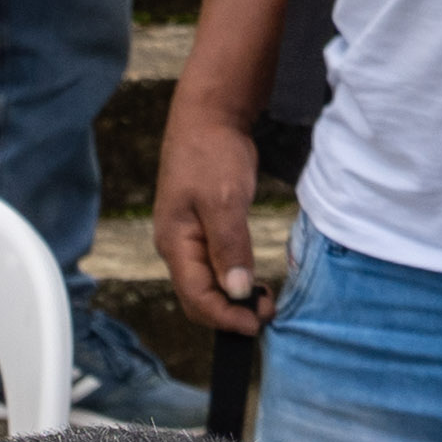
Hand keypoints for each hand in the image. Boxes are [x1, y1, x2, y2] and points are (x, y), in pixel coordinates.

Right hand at [156, 95, 270, 336]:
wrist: (208, 117)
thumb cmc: (211, 153)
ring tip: (264, 301)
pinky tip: (252, 281)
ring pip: (206, 284)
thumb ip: (229, 247)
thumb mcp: (224, 200)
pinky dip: (233, 280)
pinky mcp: (202, 229)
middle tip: (266, 315)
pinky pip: (214, 267)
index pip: (195, 297)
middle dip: (229, 314)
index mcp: (175, 242)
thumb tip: (235, 290)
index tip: (256, 324)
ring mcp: (188, 238)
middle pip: (197, 297)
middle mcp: (176, 246)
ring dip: (233, 299)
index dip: (224, 317)